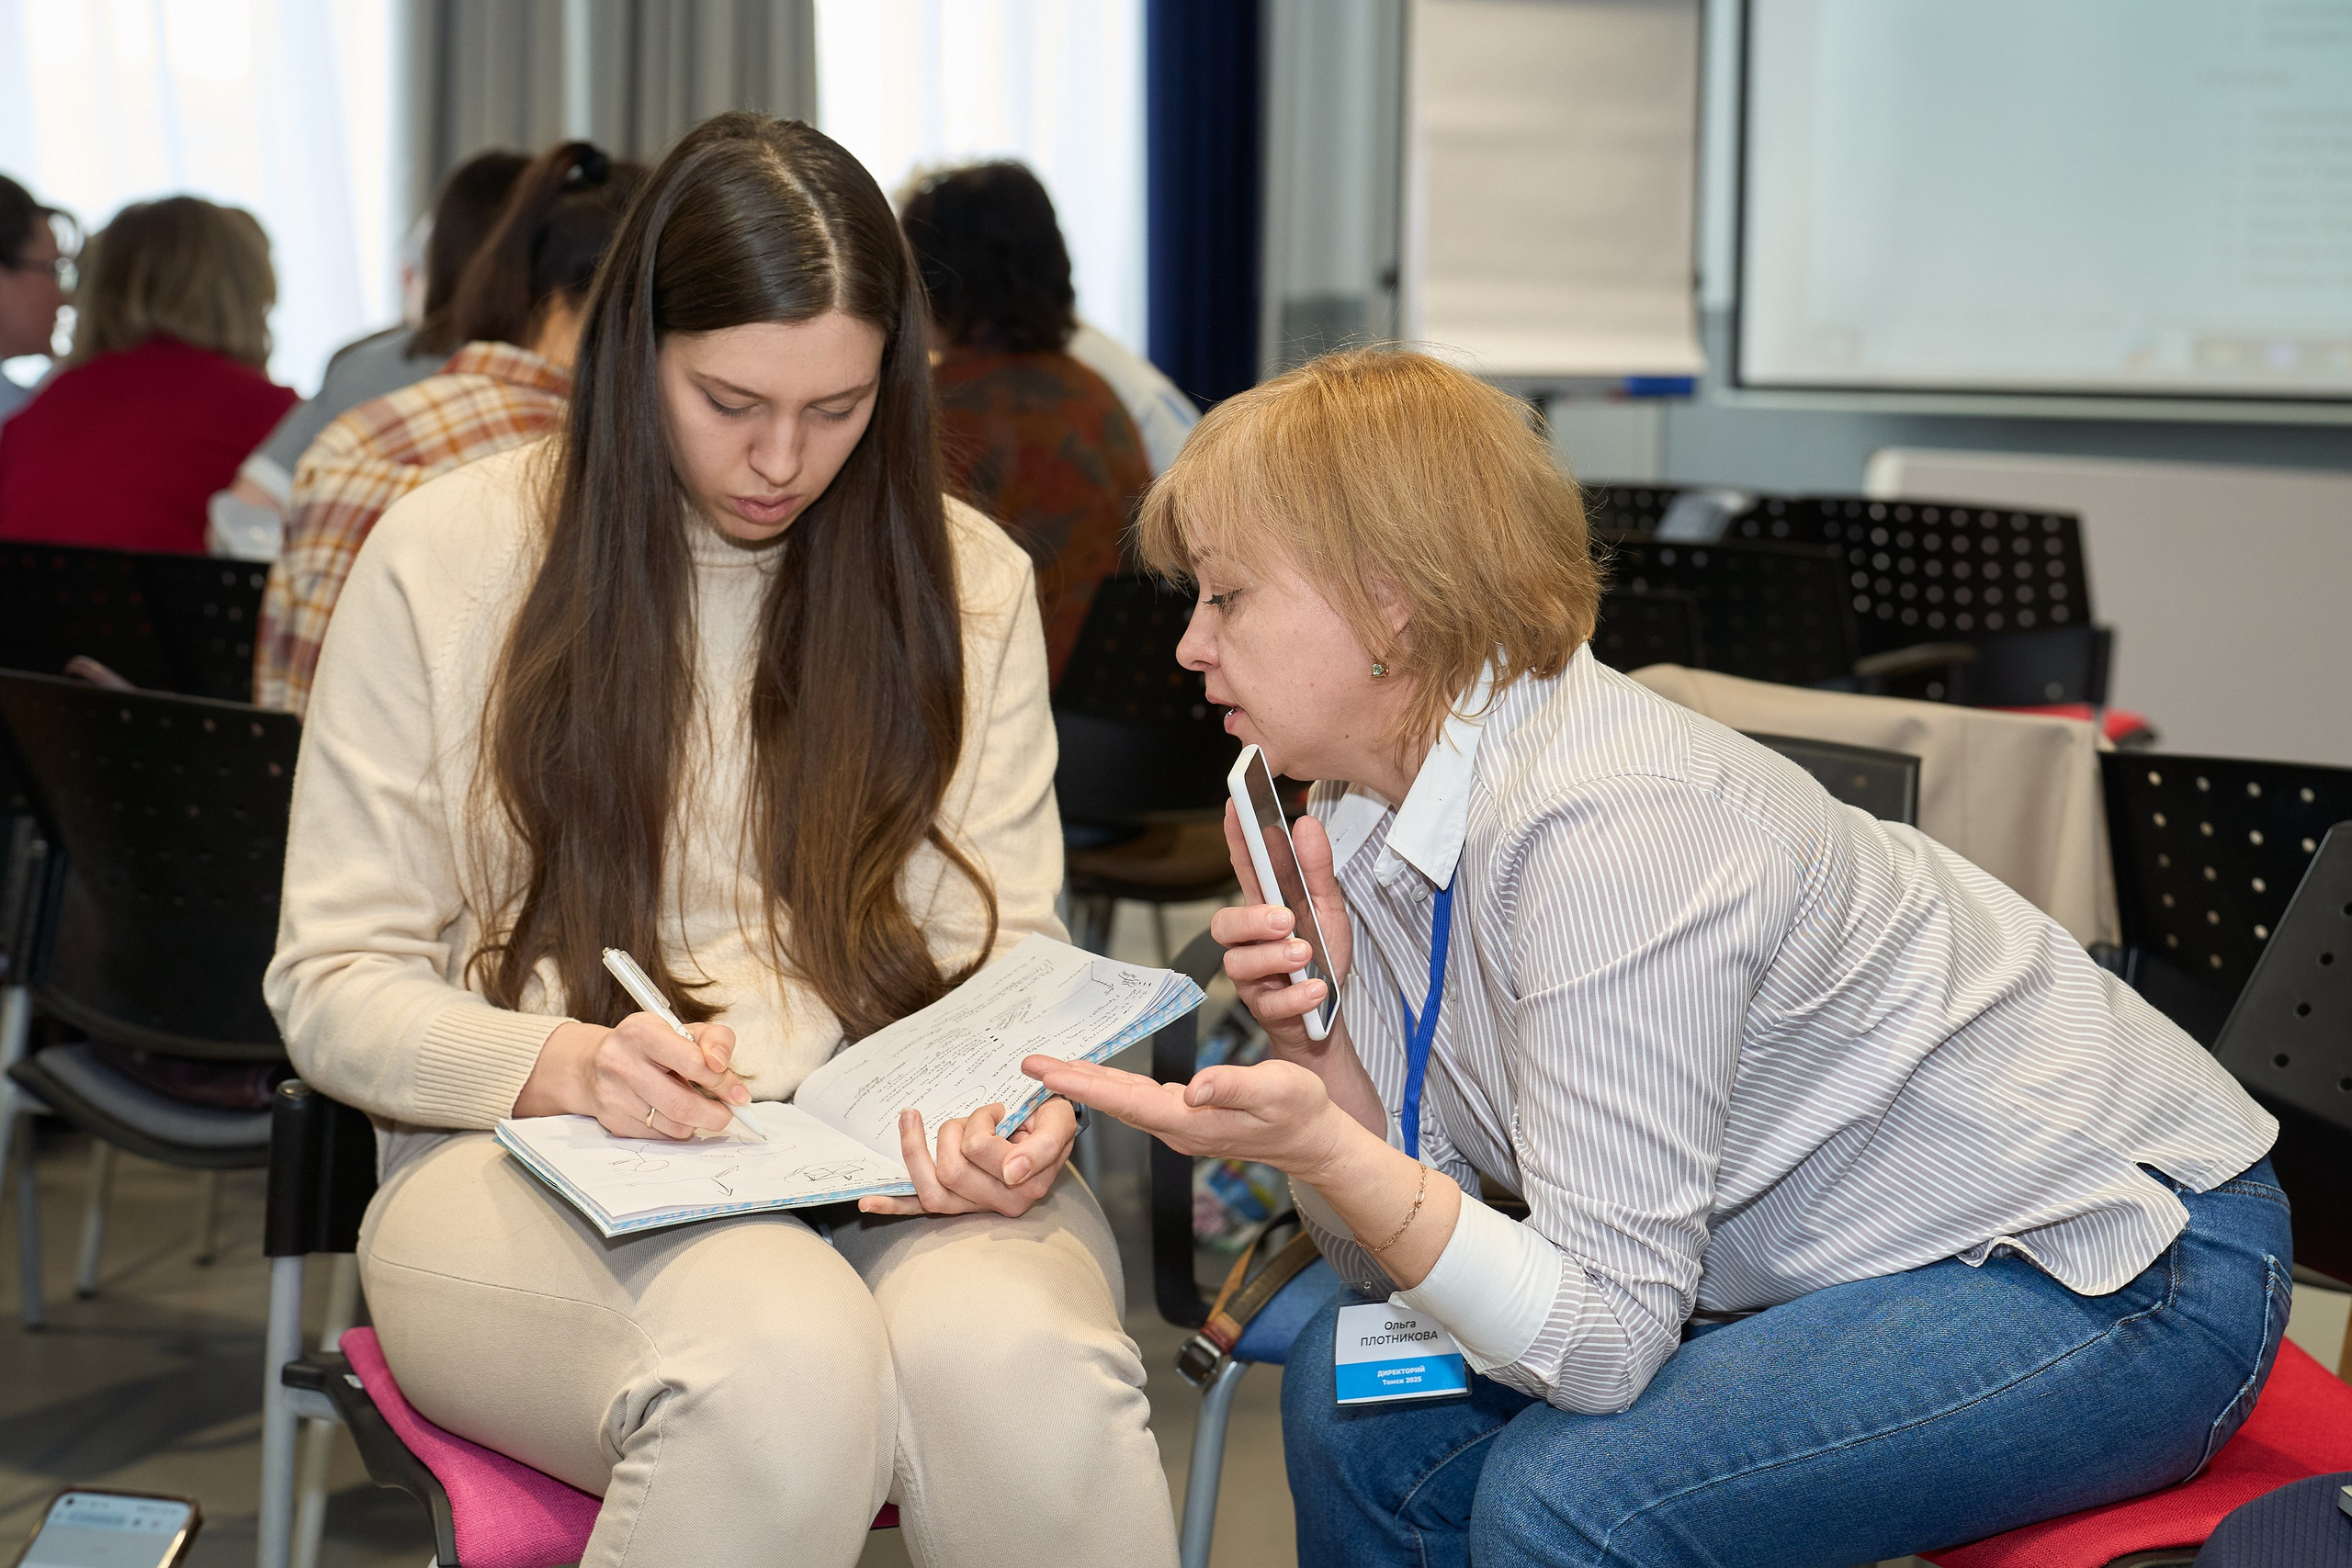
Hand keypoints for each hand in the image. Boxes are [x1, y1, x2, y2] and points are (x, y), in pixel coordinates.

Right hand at [518, 1014, 750, 1140]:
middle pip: (682, 1104)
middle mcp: (621, 1063)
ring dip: (697, 1123)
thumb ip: (715, 1040)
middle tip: (728, 1113)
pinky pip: (660, 1136)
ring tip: (701, 1110)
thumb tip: (724, 1066)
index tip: (737, 1093)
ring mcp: (614, 1096)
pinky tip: (674, 1114)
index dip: (722, 1081)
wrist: (592, 1064)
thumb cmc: (649, 1046)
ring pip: (673, 1125)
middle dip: (715, 1114)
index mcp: (640, 1032)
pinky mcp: (613, 1121)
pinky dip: (677, 1129)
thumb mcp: (682, 1030)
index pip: (692, 1063)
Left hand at [857, 1096, 1076, 1218]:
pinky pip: (922, 1209)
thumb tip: (1011, 1170)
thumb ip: (1045, 1143)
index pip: (978, 1148)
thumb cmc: (1051, 1121)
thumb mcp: (1060, 1120)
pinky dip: (894, 1206)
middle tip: (973, 1117)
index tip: (999, 1111)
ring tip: (929, 1125)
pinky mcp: (957, 1204)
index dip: (980, 1121)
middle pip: (950, 1170)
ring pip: (932, 1191)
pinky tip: (868, 1202)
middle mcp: (1002, 1202)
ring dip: (920, 1151)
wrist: (1051, 1130)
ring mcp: (977, 1207)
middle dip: (953, 1131)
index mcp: (1026, 1182)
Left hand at [1022, 1054, 1352, 1181]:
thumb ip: (1234, 1086)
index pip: (1127, 1102)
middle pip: (1114, 1104)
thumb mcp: (1275, 1090)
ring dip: (1087, 1085)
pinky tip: (1100, 1077)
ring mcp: (1181, 1126)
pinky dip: (1112, 1088)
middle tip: (1030, 1063)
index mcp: (1192, 1121)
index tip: (1047, 1072)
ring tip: (1052, 1068)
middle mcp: (1178, 1128)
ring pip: (1123, 1104)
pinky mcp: (1187, 1119)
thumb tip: (1195, 1086)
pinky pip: (1138, 1103)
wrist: (1314, 1139)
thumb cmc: (1299, 1111)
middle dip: (1070, 1084)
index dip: (1084, 1085)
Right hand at [1213, 801, 1355, 1054]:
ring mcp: (1251, 975)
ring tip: (1304, 956)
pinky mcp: (1262, 1007)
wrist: (1327, 1018)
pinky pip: (1269, 1002)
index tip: (1235, 808)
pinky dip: (1293, 996)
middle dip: (1250, 919)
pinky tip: (1314, 989)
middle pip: (1223, 923)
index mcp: (1264, 908)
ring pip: (1239, 963)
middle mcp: (1249, 941)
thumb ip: (1317, 870)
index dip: (1236, 838)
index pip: (1244, 869)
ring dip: (1273, 958)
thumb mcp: (1328, 910)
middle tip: (1283, 920)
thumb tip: (1307, 825)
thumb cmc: (1320, 961)